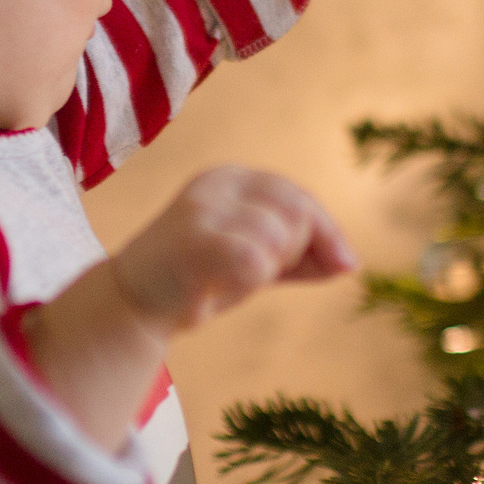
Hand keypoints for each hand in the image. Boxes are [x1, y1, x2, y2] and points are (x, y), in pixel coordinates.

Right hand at [110, 167, 357, 335]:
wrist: (132, 305)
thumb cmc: (197, 280)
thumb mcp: (256, 259)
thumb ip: (301, 255)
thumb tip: (351, 262)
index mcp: (232, 178)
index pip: (298, 195)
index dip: (327, 231)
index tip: (344, 265)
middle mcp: (217, 183)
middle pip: (297, 210)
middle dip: (299, 250)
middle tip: (266, 273)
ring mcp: (202, 208)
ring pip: (279, 236)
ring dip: (269, 269)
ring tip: (234, 279)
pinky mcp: (193, 239)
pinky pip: (255, 260)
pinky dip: (251, 281)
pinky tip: (222, 286)